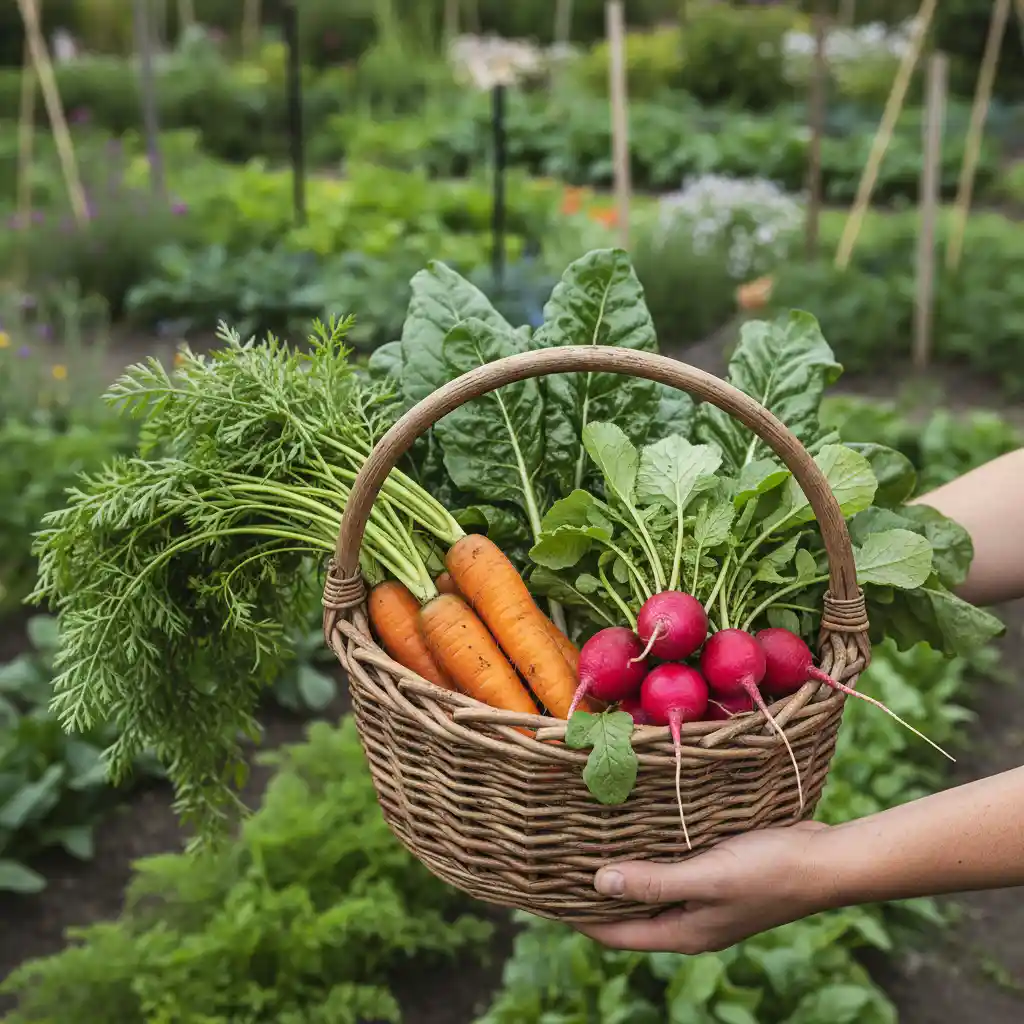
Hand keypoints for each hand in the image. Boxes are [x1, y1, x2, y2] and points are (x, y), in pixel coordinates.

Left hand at [577, 821, 831, 953]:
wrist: (825, 860)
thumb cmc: (769, 871)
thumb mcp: (707, 877)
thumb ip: (654, 883)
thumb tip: (598, 884)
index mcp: (683, 932)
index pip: (614, 932)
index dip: (577, 916)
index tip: (541, 894)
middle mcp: (688, 920)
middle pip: (627, 912)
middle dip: (592, 893)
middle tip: (555, 862)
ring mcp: (703, 898)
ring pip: (647, 888)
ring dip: (619, 869)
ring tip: (583, 842)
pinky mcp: (715, 873)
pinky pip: (669, 868)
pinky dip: (646, 854)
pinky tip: (632, 829)